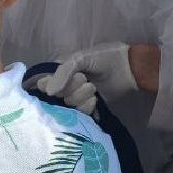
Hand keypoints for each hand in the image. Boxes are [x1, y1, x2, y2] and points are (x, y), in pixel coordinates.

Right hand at [38, 42, 159, 104]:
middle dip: (72, 89)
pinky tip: (96, 101)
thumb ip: (62, 73)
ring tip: (94, 89)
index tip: (64, 82)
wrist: (129, 69)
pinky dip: (88, 108)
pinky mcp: (87, 107)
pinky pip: (80, 115)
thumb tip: (48, 92)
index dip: (53, 86)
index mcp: (59, 70)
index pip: (43, 84)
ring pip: (69, 106)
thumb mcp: (80, 59)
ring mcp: (76, 97)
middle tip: (86, 80)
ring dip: (82, 98)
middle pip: (57, 97)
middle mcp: (64, 85)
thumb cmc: (103, 58)